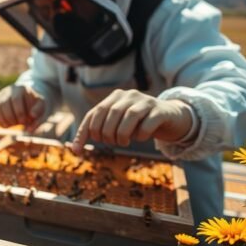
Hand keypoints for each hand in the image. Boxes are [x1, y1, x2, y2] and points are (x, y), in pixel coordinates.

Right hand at [0, 85, 45, 129]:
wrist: (29, 100)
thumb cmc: (36, 106)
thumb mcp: (42, 110)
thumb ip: (38, 120)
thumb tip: (29, 129)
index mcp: (22, 88)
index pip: (16, 100)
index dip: (20, 113)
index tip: (26, 121)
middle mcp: (10, 89)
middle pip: (5, 104)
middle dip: (12, 117)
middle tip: (20, 123)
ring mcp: (2, 94)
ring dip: (5, 120)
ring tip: (14, 124)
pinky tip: (7, 125)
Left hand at [71, 89, 192, 154]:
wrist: (171, 117)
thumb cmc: (138, 124)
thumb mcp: (117, 126)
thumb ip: (98, 132)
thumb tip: (74, 149)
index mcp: (115, 97)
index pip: (94, 113)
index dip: (84, 132)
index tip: (78, 150)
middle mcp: (129, 95)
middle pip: (110, 113)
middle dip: (106, 133)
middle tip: (111, 143)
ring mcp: (146, 101)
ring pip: (129, 116)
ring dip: (122, 134)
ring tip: (123, 143)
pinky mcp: (161, 110)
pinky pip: (147, 123)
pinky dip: (140, 135)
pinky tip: (140, 138)